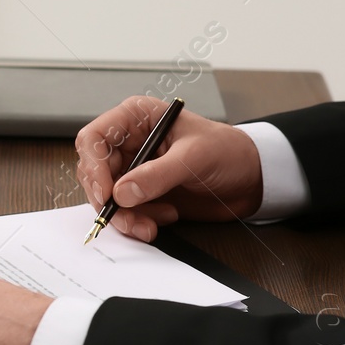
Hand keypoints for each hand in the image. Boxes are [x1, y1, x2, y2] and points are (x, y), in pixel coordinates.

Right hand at [75, 96, 263, 241]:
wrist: (251, 178)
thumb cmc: (227, 151)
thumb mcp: (194, 158)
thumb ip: (158, 175)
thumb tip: (122, 193)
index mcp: (136, 119)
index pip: (94, 138)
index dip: (93, 166)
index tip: (106, 192)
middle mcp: (128, 143)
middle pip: (95, 172)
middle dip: (108, 199)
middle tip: (128, 217)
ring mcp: (133, 169)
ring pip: (106, 196)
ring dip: (125, 215)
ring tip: (151, 225)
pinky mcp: (141, 193)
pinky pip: (124, 210)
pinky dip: (137, 221)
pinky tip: (163, 219)